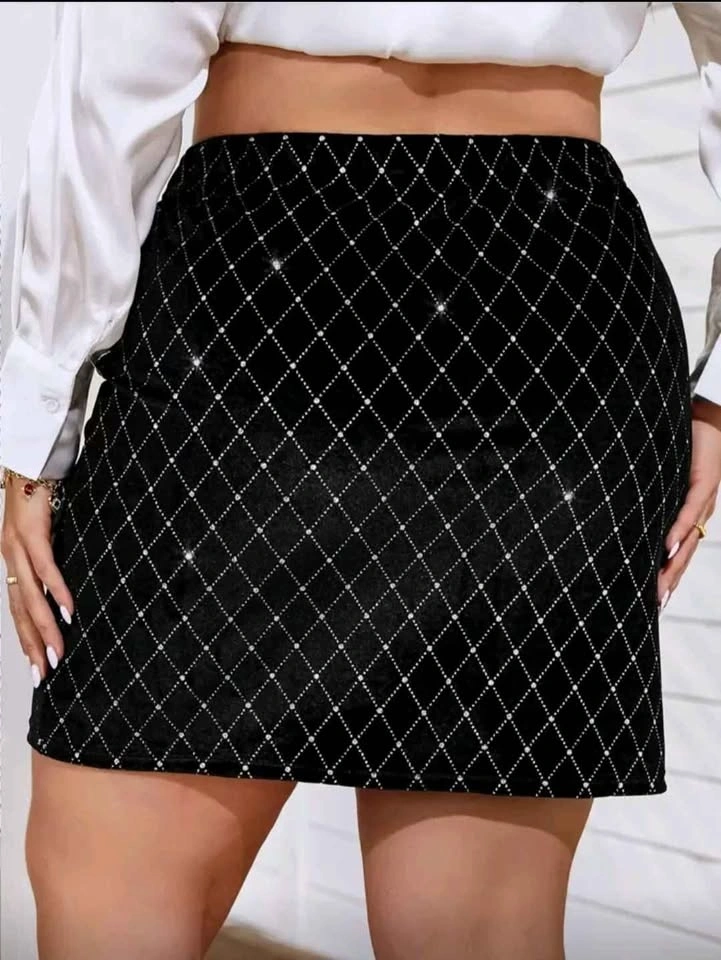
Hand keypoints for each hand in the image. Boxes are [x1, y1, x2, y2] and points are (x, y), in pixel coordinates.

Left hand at [1, 474, 73, 685]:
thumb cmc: (42, 490)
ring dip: (44, 629)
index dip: (26, 637)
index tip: (37, 664)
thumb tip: (68, 581)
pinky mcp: (32, 532)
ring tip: (56, 654)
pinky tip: (68, 612)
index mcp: (12, 558)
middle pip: (19, 610)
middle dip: (32, 645)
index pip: (18, 607)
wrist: (31, 455)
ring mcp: (17, 546)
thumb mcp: (47, 529)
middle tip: (43, 675)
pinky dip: (58, 592)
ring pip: (30, 597)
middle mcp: (9, 556)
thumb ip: (52, 554)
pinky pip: (46, 569)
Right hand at [657, 397, 720, 611]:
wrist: (703, 414)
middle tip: (652, 605)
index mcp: (686, 512)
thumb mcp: (654, 475)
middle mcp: (698, 511)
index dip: (666, 574)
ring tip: (659, 589)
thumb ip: (638, 495)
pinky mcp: (706, 481)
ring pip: (690, 540)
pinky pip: (690, 511)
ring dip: (674, 567)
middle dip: (668, 580)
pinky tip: (668, 549)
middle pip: (684, 554)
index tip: (651, 599)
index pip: (676, 550)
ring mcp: (703, 499)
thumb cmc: (677, 440)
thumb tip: (602, 508)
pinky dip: (679, 531)